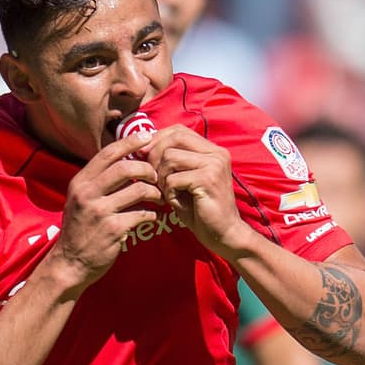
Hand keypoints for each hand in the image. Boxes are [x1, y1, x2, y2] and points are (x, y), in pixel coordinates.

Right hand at [44, 132, 161, 291]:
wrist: (70, 264)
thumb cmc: (79, 230)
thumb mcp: (80, 200)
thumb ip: (97, 182)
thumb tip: (123, 161)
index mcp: (80, 182)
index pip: (107, 153)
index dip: (129, 142)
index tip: (147, 137)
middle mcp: (87, 194)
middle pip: (125, 168)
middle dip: (146, 168)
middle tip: (156, 175)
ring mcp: (99, 212)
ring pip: (137, 190)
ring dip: (154, 192)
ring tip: (159, 197)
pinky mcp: (112, 230)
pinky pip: (141, 214)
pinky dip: (152, 214)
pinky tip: (152, 217)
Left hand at [142, 125, 247, 256]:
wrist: (223, 234)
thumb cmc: (200, 209)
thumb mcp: (184, 179)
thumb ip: (171, 162)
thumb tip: (141, 147)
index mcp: (212, 150)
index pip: (179, 130)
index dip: (157, 139)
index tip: (143, 155)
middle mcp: (217, 153)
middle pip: (174, 138)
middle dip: (155, 155)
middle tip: (152, 177)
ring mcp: (214, 165)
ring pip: (170, 157)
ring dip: (161, 177)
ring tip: (166, 192)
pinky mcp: (208, 180)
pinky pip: (174, 178)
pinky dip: (168, 191)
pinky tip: (174, 202)